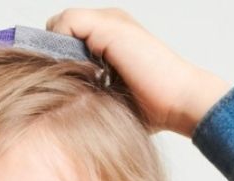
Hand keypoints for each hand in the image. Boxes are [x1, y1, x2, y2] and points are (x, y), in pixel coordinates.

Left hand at [44, 7, 228, 136]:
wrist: (179, 100)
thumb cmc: (152, 106)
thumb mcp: (110, 95)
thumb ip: (88, 87)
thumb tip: (58, 100)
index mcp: (111, 36)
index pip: (66, 36)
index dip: (57, 57)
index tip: (60, 84)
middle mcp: (110, 22)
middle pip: (60, 29)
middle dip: (54, 54)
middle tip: (65, 82)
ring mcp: (110, 21)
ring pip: (61, 23)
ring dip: (57, 52)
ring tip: (72, 79)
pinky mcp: (108, 26)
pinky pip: (66, 22)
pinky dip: (61, 45)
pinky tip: (77, 71)